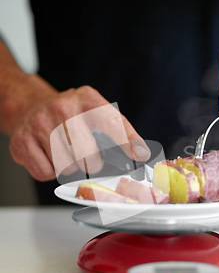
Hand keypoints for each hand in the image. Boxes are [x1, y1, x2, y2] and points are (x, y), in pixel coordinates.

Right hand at [6, 76, 149, 180]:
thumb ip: (122, 132)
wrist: (31, 107)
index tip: (139, 156)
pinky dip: (49, 170)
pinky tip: (48, 154)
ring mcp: (40, 123)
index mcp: (87, 99)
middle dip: (90, 163)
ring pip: (67, 167)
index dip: (126, 143)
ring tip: (64, 149)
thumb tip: (142, 153)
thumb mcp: (97, 112)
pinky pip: (46, 173)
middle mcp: (63, 108)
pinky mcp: (22, 141)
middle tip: (83, 152)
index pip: (112, 124)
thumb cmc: (69, 115)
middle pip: (88, 156)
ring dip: (69, 166)